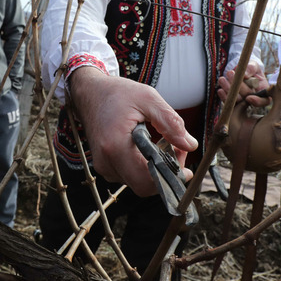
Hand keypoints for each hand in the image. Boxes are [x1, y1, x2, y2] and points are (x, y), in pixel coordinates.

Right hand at [68, 67, 196, 196]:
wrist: (90, 93)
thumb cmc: (116, 94)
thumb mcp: (148, 99)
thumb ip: (171, 123)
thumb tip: (190, 145)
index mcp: (115, 146)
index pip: (146, 181)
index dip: (169, 178)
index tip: (185, 168)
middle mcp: (106, 161)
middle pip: (144, 186)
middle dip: (165, 174)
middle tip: (177, 151)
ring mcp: (104, 166)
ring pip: (138, 183)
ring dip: (156, 170)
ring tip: (164, 145)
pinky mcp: (105, 166)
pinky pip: (130, 176)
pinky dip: (144, 167)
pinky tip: (150, 149)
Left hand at [217, 60, 269, 106]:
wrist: (241, 71)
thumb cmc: (251, 69)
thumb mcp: (253, 65)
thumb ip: (251, 68)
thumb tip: (245, 74)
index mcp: (263, 91)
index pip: (264, 101)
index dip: (257, 101)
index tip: (249, 98)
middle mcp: (254, 98)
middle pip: (247, 98)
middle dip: (239, 87)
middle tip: (230, 74)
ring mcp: (243, 102)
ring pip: (237, 101)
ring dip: (229, 90)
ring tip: (222, 79)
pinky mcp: (233, 102)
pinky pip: (228, 102)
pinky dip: (224, 96)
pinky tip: (220, 90)